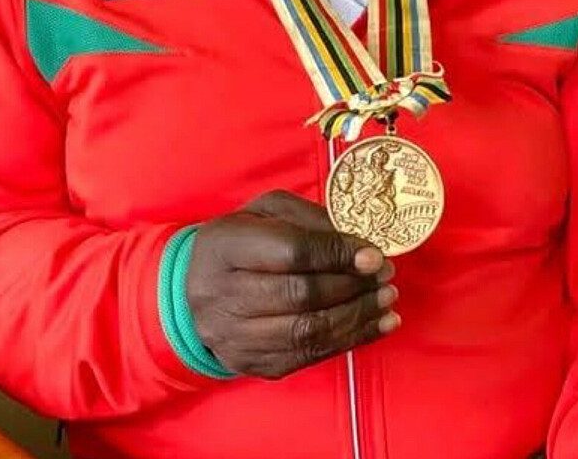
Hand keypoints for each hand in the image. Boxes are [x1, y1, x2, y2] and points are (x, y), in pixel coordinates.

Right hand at [186, 190, 398, 379]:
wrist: (190, 292)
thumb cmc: (238, 242)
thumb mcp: (266, 211)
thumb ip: (309, 219)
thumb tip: (358, 243)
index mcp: (225, 246)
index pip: (290, 252)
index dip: (336, 254)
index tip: (373, 255)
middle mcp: (223, 296)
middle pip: (301, 296)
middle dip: (353, 286)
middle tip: (386, 275)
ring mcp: (236, 338)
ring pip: (308, 332)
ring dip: (358, 316)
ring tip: (387, 300)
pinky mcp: (253, 364)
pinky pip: (309, 357)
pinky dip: (350, 341)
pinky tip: (377, 325)